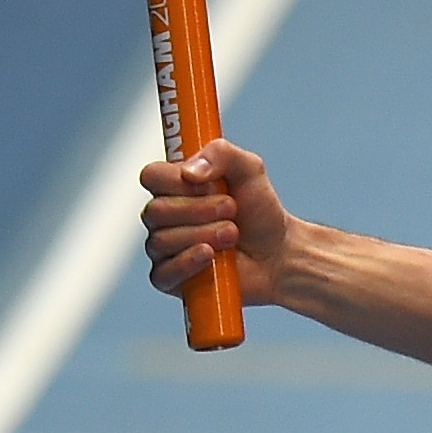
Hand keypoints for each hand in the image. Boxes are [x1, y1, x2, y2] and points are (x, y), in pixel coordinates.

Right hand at [140, 138, 289, 304]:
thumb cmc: (260, 211)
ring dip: (205, 234)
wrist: (280, 251)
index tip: (210, 184)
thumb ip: (221, 153)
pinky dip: (188, 262)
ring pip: (162, 240)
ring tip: (233, 234)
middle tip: (232, 210)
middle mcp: (163, 217)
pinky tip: (210, 256)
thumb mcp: (250, 169)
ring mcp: (164, 248)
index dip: (177, 181)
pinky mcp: (171, 279)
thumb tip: (188, 172)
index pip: (151, 176)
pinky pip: (163, 272)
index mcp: (173, 187)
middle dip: (200, 209)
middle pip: (156, 210)